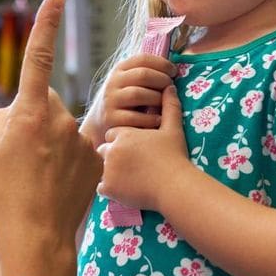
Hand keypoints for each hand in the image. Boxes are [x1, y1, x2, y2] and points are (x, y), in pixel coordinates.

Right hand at [0, 0, 101, 275]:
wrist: (37, 234)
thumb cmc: (6, 192)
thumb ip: (3, 120)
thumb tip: (17, 111)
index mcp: (29, 112)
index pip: (39, 57)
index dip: (46, 25)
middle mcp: (59, 118)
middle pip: (44, 104)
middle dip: (34, 119)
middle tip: (21, 155)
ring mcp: (81, 137)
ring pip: (61, 129)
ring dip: (51, 144)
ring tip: (39, 176)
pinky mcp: (97, 156)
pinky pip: (79, 148)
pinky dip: (69, 161)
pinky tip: (58, 183)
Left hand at [97, 85, 190, 211]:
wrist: (174, 185)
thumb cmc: (174, 156)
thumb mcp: (173, 128)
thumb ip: (169, 106)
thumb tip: (170, 87)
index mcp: (124, 134)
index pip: (113, 134)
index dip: (123, 141)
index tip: (134, 148)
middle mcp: (112, 150)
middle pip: (104, 150)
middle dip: (113, 156)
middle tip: (130, 164)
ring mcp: (108, 169)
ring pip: (100, 168)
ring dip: (110, 171)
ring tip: (127, 177)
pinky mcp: (108, 188)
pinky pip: (101, 187)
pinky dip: (110, 188)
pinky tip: (124, 188)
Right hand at [100, 53, 177, 132]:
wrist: (102, 123)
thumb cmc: (127, 101)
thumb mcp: (131, 82)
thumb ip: (147, 74)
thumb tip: (174, 68)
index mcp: (120, 69)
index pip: (143, 58)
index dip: (162, 64)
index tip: (174, 72)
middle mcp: (113, 82)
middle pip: (142, 75)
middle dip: (162, 80)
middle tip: (172, 88)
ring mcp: (110, 100)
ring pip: (138, 94)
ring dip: (157, 99)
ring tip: (165, 104)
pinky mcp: (111, 119)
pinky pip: (134, 117)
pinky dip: (150, 118)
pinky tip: (159, 120)